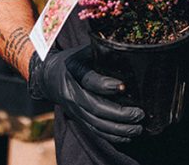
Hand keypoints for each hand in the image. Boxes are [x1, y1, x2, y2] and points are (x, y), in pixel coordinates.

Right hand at [28, 45, 143, 142]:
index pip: (89, 81)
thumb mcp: (84, 51)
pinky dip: (111, 136)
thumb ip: (103, 52)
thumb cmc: (74, 60)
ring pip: (96, 123)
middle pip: (95, 107)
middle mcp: (71, 92)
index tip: (124, 87)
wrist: (49, 76)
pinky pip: (94, 130)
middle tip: (139, 114)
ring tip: (138, 128)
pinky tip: (127, 137)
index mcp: (73, 70)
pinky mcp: (77, 118)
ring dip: (118, 129)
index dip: (106, 85)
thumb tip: (129, 53)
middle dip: (119, 113)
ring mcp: (73, 108)